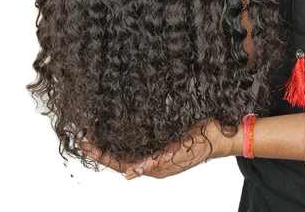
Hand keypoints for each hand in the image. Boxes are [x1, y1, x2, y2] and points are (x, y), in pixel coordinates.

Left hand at [79, 118, 236, 180]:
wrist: (221, 133)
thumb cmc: (201, 144)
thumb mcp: (177, 155)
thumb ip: (156, 162)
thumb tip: (133, 172)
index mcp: (154, 167)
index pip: (121, 164)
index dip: (103, 156)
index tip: (86, 144)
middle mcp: (153, 161)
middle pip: (121, 159)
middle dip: (102, 151)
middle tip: (83, 139)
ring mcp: (158, 152)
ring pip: (129, 152)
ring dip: (112, 145)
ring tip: (96, 135)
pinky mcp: (164, 141)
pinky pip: (141, 144)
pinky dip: (127, 139)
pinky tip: (120, 132)